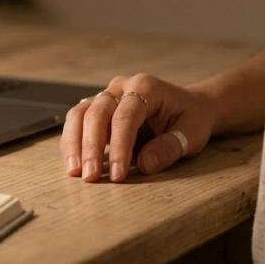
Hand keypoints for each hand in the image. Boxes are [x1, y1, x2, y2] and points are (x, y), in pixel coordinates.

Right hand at [60, 73, 214, 182]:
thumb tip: (144, 165)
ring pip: (80, 114)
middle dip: (91, 147)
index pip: (125, 116)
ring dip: (74, 143)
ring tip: (75, 171)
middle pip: (97, 113)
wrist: (189, 107)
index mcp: (146, 87)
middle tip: (91, 177)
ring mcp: (107, 95)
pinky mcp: (98, 108)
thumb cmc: (190, 119)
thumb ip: (169, 147)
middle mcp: (121, 86)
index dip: (119, 146)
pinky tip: (74, 163)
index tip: (117, 174)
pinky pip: (78, 121)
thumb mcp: (191, 134)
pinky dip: (73, 142)